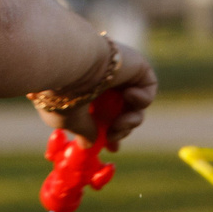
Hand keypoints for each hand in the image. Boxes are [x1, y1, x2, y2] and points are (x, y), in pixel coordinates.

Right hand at [36, 45, 158, 150]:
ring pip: (135, 105)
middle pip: (122, 111)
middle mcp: (103, 79)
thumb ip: (83, 131)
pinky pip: (148, 87)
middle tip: (112, 137)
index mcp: (85, 90)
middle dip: (120, 130)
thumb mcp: (68, 120)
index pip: (104, 113)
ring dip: (130, 121)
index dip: (109, 132)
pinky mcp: (137, 64)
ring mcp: (120, 71)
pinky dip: (142, 98)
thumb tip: (89, 145)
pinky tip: (127, 94)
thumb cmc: (63, 93)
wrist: (72, 64)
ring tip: (119, 123)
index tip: (111, 147)